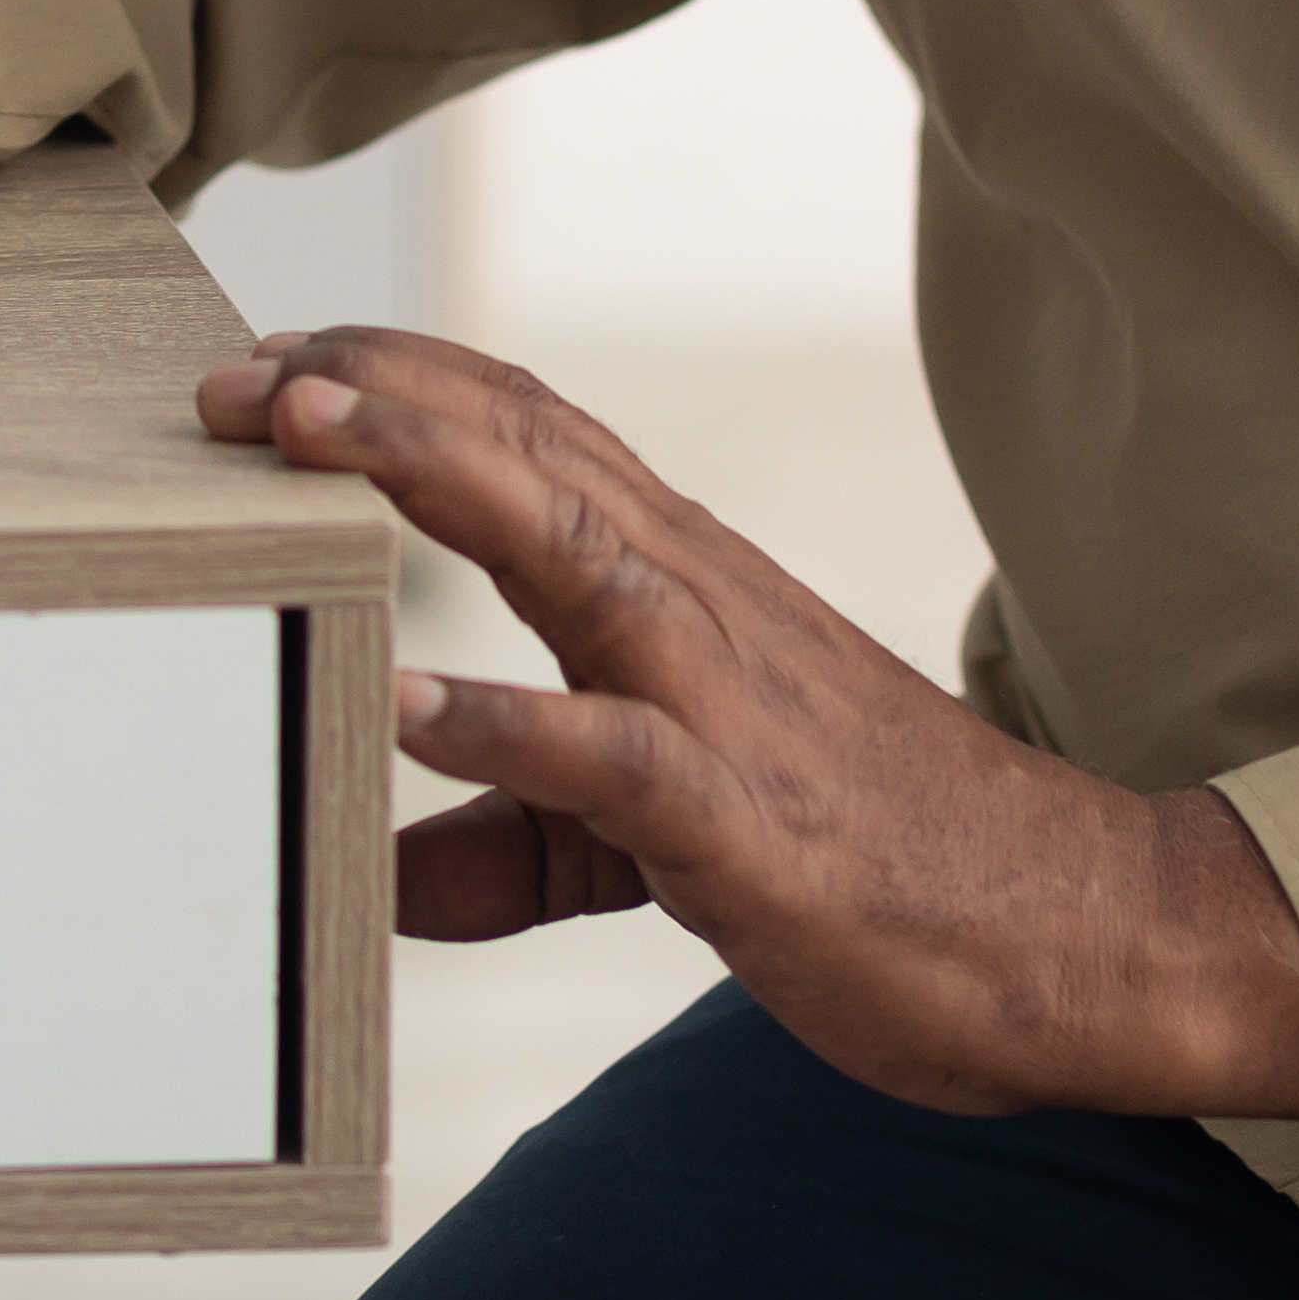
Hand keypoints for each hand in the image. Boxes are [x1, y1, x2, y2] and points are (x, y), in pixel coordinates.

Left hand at [196, 326, 1298, 1128]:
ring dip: (422, 472)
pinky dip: (515, 724)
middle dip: (365, 389)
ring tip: (297, 431)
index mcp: (675, 584)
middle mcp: (690, 601)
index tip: (265, 361)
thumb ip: (519, 841)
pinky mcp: (745, 818)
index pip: (519, 432)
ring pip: (562, 542)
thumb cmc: (875, 866)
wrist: (1075, 938)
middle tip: (223, 375)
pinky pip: (617, 757)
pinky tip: (418, 707)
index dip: (390, 380)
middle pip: (517, 443)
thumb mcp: (656, 844)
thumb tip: (375, 876)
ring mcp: (722, 698)